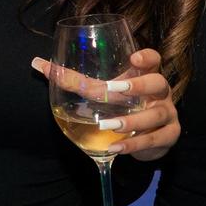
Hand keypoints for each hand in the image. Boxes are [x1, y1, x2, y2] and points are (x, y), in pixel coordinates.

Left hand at [32, 47, 180, 161]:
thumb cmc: (121, 106)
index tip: (133, 58)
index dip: (147, 58)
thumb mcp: (101, 92)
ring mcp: (167, 114)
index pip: (154, 60)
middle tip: (115, 89)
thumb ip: (73, 79)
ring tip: (109, 125)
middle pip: (158, 83)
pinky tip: (115, 147)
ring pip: (155, 114)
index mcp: (144, 76)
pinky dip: (134, 144)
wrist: (144, 137)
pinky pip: (155, 139)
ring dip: (131, 120)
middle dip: (139, 85)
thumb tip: (37, 63)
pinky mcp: (168, 136)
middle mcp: (159, 93)